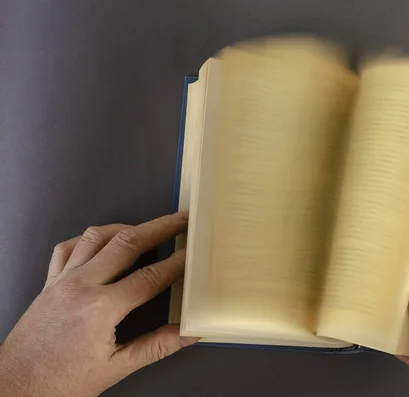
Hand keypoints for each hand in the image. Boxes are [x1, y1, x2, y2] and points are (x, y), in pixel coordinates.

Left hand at [0, 212, 196, 396]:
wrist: (15, 388)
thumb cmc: (60, 382)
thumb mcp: (115, 369)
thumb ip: (156, 347)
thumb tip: (188, 334)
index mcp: (100, 309)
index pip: (150, 277)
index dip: (176, 263)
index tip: (193, 253)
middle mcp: (80, 286)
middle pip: (127, 243)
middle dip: (159, 228)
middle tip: (181, 220)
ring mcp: (62, 280)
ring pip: (96, 236)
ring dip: (126, 228)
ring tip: (148, 228)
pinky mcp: (49, 282)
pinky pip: (68, 247)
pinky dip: (89, 239)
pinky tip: (103, 243)